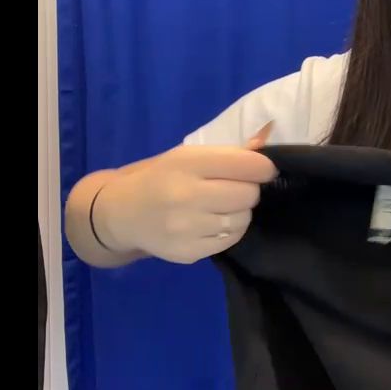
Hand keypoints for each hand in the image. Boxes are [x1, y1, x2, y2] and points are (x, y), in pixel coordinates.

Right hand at [94, 122, 276, 264]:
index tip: (261, 169)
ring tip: (221, 206)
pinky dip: (230, 230)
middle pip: (248, 194)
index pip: (247, 164)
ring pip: (243, 219)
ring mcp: (186, 228)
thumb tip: (268, 136)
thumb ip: (230, 151)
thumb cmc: (162, 177)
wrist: (122, 214)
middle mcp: (185, 195)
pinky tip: (213, 222)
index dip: (263, 167)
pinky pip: (231, 240)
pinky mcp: (188, 253)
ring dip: (240, 211)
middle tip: (234, 188)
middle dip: (248, 189)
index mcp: (186, 163)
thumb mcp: (188, 156)